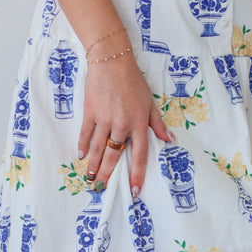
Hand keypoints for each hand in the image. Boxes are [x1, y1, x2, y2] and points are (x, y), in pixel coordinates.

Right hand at [78, 52, 172, 195]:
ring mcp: (105, 118)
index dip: (137, 174)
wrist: (113, 61)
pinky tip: (82, 156)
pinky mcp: (91, 111)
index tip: (134, 190)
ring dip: (94, 165)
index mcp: (139, 123)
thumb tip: (170, 140)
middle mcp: (122, 124)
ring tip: (91, 178)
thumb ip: (157, 123)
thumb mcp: (150, 101)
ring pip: (98, 148)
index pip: (140, 155)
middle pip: (114, 155)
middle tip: (102, 189)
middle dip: (108, 175)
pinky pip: (86, 133)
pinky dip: (83, 145)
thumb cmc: (134, 81)